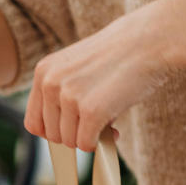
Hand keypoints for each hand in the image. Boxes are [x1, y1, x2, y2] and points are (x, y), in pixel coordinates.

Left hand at [26, 0, 185, 149]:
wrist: (151, 39)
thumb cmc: (120, 54)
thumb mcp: (78, 68)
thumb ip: (63, 95)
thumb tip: (63, 135)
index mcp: (43, 72)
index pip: (33, 123)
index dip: (54, 132)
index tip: (73, 129)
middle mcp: (50, 84)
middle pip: (52, 136)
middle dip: (75, 135)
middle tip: (97, 125)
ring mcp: (69, 97)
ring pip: (70, 142)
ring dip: (90, 138)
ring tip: (108, 122)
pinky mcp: (91, 111)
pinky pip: (87, 145)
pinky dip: (101, 143)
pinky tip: (114, 128)